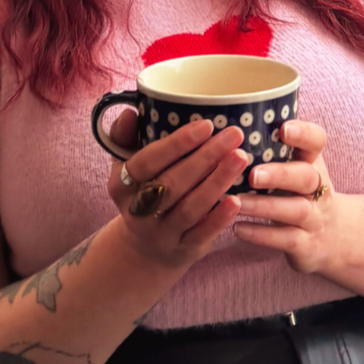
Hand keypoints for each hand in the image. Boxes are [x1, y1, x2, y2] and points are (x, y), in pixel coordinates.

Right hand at [106, 109, 249, 270]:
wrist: (145, 248)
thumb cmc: (142, 191)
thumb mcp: (126, 165)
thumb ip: (125, 136)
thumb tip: (130, 113)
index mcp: (122, 185)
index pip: (146, 162)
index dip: (176, 144)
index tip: (206, 125)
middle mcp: (138, 211)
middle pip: (172, 183)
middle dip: (205, 157)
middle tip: (234, 135)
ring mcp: (161, 233)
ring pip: (190, 208)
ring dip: (217, 182)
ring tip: (241, 158)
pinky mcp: (183, 250)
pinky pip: (201, 234)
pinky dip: (219, 218)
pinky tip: (237, 200)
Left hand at [232, 119, 337, 274]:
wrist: (335, 236)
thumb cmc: (300, 191)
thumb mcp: (296, 166)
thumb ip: (271, 147)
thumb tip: (224, 116)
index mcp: (313, 161)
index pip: (317, 141)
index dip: (303, 134)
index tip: (282, 129)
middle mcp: (318, 187)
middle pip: (307, 177)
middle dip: (280, 174)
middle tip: (252, 173)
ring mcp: (315, 217)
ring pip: (294, 209)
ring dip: (264, 205)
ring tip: (235, 200)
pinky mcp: (306, 245)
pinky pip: (285, 239)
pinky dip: (261, 234)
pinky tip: (237, 228)